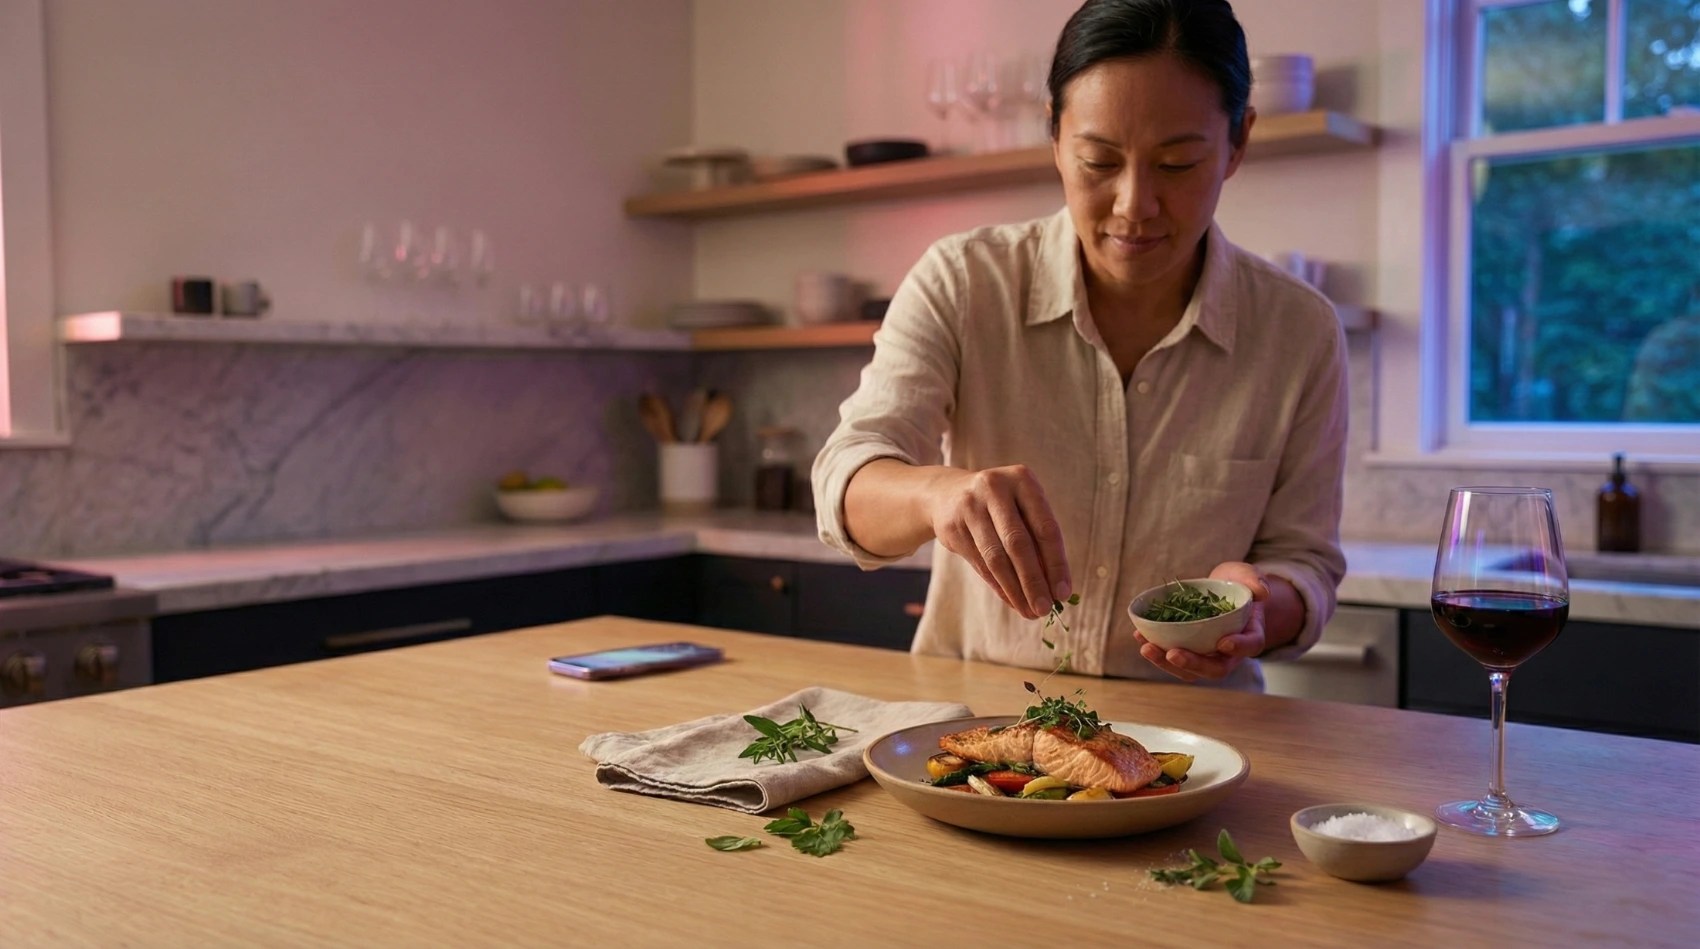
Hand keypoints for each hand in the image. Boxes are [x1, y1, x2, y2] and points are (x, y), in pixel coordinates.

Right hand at [924, 464, 1069, 618]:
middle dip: (1034, 581)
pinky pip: (979, 563)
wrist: (947, 493)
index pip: (1045, 528)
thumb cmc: (1000, 505)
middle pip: (1018, 543)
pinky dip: (998, 586)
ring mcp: (970, 506)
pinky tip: (1012, 600)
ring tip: (1029, 611)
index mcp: (1022, 480)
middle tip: (1044, 609)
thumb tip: (1055, 588)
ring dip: (1015, 589)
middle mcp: (994, 488)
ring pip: (996, 557)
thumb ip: (1039, 541)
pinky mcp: (952, 526)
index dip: (1056, 563)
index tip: (1063, 593)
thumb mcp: (1022, 509)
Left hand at [1135, 562, 1268, 681]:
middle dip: (1193, 664)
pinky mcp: (1187, 650)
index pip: (1250, 645)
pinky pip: (1172, 657)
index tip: (1223, 643)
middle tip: (1172, 654)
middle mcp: (1229, 652)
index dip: (1238, 647)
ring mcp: (1207, 654)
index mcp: (1250, 635)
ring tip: (1146, 647)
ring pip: (1190, 670)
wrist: (1222, 590)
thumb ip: (1255, 580)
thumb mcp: (1248, 576)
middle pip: (1215, 668)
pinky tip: (1139, 635)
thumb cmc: (1237, 584)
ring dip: (1165, 663)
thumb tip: (1260, 592)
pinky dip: (1156, 650)